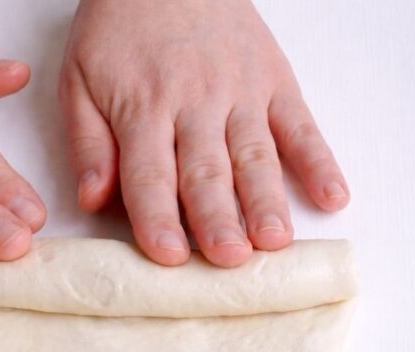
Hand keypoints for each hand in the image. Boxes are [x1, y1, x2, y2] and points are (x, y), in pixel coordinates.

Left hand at [59, 0, 349, 267]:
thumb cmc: (118, 29)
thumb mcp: (80, 78)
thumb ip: (88, 141)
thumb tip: (91, 199)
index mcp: (143, 108)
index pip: (150, 173)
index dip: (158, 217)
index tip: (168, 257)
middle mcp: (195, 104)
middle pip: (207, 172)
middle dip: (218, 219)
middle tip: (230, 259)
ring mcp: (241, 93)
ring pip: (255, 155)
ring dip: (267, 200)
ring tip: (277, 241)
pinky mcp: (275, 82)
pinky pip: (302, 125)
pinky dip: (320, 161)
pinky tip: (334, 196)